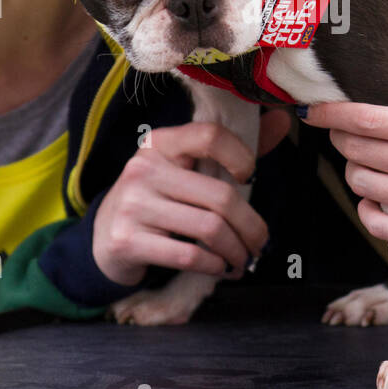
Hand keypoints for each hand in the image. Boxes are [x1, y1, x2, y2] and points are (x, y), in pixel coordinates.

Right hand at [92, 109, 289, 285]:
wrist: (104, 236)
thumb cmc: (159, 198)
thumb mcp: (187, 168)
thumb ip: (232, 148)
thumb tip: (283, 119)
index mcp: (160, 143)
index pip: (210, 135)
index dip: (241, 155)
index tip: (248, 177)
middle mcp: (143, 168)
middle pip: (220, 196)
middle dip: (251, 226)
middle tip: (260, 242)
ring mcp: (133, 204)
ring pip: (209, 229)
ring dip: (237, 251)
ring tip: (243, 259)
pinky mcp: (127, 240)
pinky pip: (188, 256)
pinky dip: (215, 267)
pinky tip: (221, 268)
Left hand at [301, 63, 387, 270]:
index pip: (371, 117)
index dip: (333, 112)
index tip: (316, 108)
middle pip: (358, 149)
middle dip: (343, 139)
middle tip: (346, 133)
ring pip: (363, 184)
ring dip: (357, 172)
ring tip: (370, 165)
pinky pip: (378, 224)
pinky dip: (369, 210)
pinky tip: (380, 200)